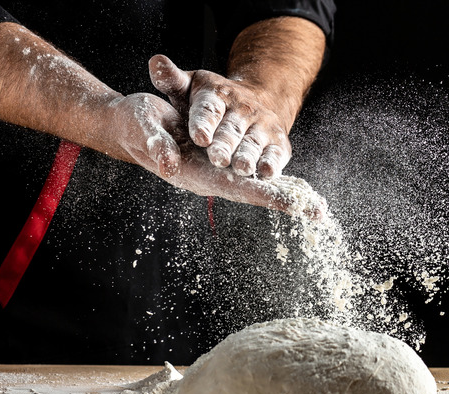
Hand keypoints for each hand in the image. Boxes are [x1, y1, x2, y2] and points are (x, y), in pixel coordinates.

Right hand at [108, 93, 324, 217]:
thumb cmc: (136, 125)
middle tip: (318, 212)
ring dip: (287, 196)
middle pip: (255, 192)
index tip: (292, 204)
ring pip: (258, 186)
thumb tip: (169, 163)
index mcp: (196, 174)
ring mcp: (218, 171)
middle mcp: (212, 177)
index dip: (265, 195)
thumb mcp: (144, 128)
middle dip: (285, 201)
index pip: (238, 188)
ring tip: (317, 207)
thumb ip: (156, 145)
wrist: (130, 125)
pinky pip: (253, 175)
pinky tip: (296, 189)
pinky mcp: (221, 163)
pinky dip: (275, 180)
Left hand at [148, 54, 291, 178]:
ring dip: (248, 156)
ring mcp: (263, 126)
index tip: (199, 137)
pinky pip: (276, 154)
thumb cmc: (213, 102)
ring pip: (253, 143)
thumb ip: (172, 80)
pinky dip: (272, 163)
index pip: (209, 109)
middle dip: (225, 145)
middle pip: (231, 130)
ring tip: (242, 168)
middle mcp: (243, 109)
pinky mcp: (278, 142)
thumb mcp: (191, 86)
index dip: (204, 123)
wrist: (257, 101)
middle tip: (218, 159)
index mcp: (218, 95)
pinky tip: (267, 173)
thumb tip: (156, 62)